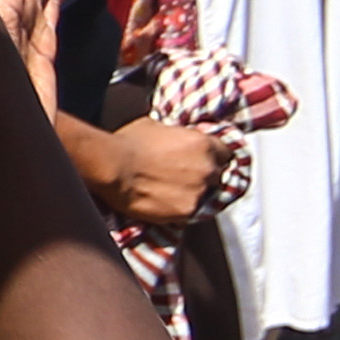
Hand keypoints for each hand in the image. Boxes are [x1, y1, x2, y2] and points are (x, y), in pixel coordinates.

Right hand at [93, 112, 230, 227]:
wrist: (112, 167)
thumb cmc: (127, 143)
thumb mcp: (155, 126)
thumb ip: (175, 135)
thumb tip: (174, 139)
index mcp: (203, 144)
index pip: (226, 153)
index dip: (214, 157)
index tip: (205, 160)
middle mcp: (208, 169)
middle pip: (218, 176)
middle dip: (204, 177)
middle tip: (183, 177)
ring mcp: (200, 192)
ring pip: (206, 197)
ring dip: (192, 194)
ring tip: (170, 192)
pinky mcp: (187, 212)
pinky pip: (190, 212)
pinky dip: (179, 209)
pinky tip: (163, 202)